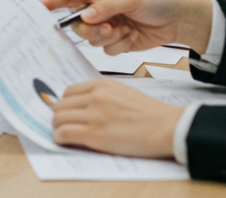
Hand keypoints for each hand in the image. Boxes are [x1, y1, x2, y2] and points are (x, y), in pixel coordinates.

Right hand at [41, 0, 213, 54]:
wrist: (178, 20)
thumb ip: (106, 6)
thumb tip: (85, 15)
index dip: (54, 1)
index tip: (40, 7)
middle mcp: (100, 8)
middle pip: (78, 23)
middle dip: (91, 29)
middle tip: (107, 28)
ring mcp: (108, 25)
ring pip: (91, 39)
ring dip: (108, 37)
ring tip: (125, 30)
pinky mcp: (116, 41)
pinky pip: (106, 49)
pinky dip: (119, 45)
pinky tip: (133, 36)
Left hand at [51, 79, 182, 158]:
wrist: (167, 127)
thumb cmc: (150, 114)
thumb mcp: (123, 93)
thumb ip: (103, 96)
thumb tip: (82, 107)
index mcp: (103, 85)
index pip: (69, 92)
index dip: (66, 105)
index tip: (68, 114)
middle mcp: (96, 97)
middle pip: (61, 105)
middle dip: (60, 117)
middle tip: (65, 126)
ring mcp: (94, 115)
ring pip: (58, 118)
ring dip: (58, 127)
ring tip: (65, 134)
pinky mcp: (95, 134)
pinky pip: (64, 133)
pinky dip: (60, 137)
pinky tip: (65, 141)